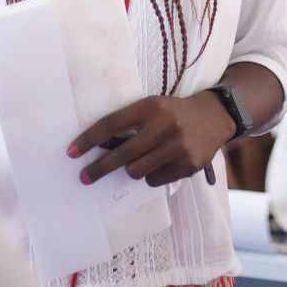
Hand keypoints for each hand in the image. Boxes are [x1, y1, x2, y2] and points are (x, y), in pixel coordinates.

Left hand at [69, 94, 236, 187]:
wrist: (214, 116)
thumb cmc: (172, 113)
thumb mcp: (151, 107)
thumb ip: (129, 123)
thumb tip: (99, 148)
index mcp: (151, 107)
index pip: (112, 124)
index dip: (89, 140)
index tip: (71, 152)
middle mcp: (165, 125)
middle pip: (123, 154)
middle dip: (99, 168)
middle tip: (84, 177)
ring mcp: (179, 147)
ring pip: (137, 171)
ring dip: (132, 169)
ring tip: (141, 160)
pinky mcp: (189, 165)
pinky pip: (155, 180)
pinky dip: (152, 175)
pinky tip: (162, 163)